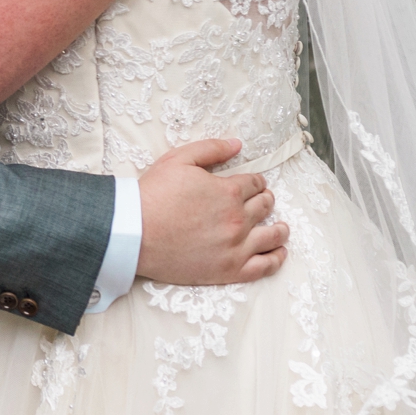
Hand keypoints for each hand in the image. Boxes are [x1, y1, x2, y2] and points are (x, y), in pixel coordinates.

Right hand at [136, 139, 289, 285]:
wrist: (134, 232)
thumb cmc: (152, 195)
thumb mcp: (178, 160)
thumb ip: (211, 149)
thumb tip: (237, 144)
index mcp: (228, 191)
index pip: (255, 184)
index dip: (256, 182)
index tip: (254, 185)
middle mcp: (238, 219)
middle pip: (265, 207)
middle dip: (266, 200)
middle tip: (263, 202)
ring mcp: (236, 247)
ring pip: (272, 236)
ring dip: (280, 229)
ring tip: (281, 228)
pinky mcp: (230, 270)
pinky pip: (265, 266)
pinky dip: (277, 259)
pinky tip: (279, 253)